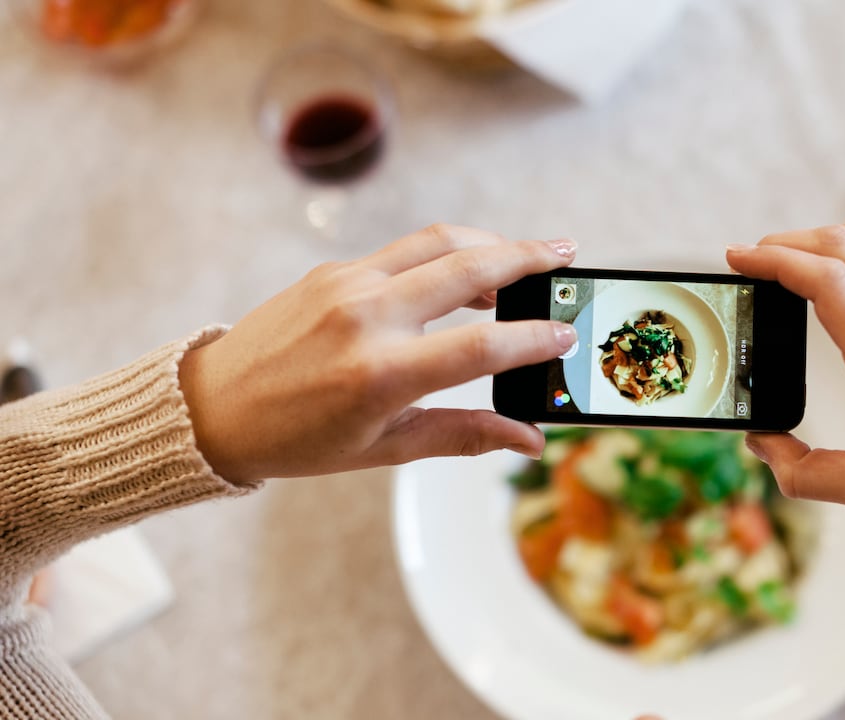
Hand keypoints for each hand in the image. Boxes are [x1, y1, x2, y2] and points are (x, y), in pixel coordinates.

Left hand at [178, 224, 577, 483]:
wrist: (212, 407)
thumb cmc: (298, 439)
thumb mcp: (385, 449)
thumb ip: (465, 436)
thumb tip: (530, 440)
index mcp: (381, 375)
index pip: (481, 346)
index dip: (533, 340)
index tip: (567, 335)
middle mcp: (367, 318)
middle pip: (470, 268)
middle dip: (529, 257)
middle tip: (568, 255)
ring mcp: (347, 285)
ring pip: (439, 242)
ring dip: (492, 242)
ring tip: (528, 255)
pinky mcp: (334, 269)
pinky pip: (404, 249)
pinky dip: (446, 253)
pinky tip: (467, 272)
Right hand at [726, 220, 844, 526]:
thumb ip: (801, 473)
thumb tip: (760, 442)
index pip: (824, 279)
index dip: (772, 260)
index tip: (737, 259)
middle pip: (838, 244)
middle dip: (783, 244)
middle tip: (748, 259)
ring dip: (816, 239)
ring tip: (783, 260)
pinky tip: (831, 271)